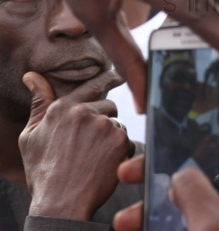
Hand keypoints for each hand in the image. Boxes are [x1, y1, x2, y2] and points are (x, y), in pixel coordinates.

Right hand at [20, 70, 133, 220]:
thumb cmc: (43, 172)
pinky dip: (119, 150)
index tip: (118, 76)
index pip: (92, 84)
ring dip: (111, 136)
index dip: (108, 79)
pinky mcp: (120, 141)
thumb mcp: (31, 136)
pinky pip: (127, 139)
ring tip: (92, 157)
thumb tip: (33, 76)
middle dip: (104, 118)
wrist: (60, 203)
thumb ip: (39, 104)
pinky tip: (103, 164)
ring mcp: (105, 126)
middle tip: (90, 143)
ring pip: (117, 123)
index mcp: (62, 108)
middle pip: (109, 104)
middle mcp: (85, 112)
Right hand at [113, 119, 218, 230]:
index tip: (190, 123)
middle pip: (216, 165)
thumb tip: (182, 173)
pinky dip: (175, 227)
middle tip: (135, 174)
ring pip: (202, 200)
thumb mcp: (211, 225)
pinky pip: (203, 226)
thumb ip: (194, 189)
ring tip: (127, 220)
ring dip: (163, 207)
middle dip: (173, 169)